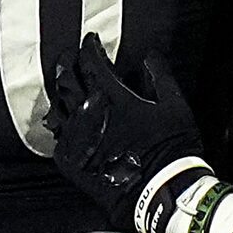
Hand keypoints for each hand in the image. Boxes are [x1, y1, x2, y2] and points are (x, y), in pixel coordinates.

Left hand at [44, 35, 204, 226]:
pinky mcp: (70, 160)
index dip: (89, 47)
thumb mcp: (176, 107)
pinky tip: (60, 117)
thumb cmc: (171, 150)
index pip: (92, 63)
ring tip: (62, 81)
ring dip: (59, 89)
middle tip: (70, 55)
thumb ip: (160, 77)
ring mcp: (76, 138)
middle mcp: (88, 115)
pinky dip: (58, 120)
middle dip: (67, 62)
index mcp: (113, 98)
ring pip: (57, 105)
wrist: (160, 191)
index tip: (91, 41)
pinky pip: (56, 134)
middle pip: (67, 80)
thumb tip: (149, 57)